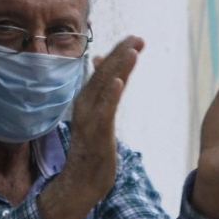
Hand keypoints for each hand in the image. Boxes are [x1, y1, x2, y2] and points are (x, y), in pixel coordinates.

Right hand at [37, 35, 143, 218]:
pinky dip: (110, 95)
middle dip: (121, 54)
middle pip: (104, 73)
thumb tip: (101, 63)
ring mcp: (89, 119)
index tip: (133, 38)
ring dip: (118, 68)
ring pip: (104, 87)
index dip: (117, 53)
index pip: (103, 70)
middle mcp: (85, 104)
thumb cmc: (92, 148)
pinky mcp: (96, 134)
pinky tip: (118, 81)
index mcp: (87, 99)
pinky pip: (104, 111)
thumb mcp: (98, 114)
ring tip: (132, 50)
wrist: (81, 181)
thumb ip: (100, 90)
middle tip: (137, 37)